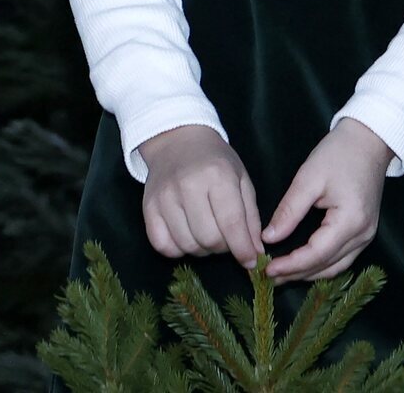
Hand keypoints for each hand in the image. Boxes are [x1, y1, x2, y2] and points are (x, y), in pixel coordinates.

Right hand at [139, 124, 262, 269]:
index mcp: (218, 175)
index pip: (231, 223)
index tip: (250, 262)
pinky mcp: (148, 208)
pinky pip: (164, 246)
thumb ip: (250, 216)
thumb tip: (255, 253)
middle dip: (223, 248)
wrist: (177, 140)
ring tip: (207, 233)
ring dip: (202, 250)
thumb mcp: (241, 179)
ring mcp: (165, 197)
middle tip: (226, 238)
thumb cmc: (215, 160)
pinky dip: (179, 250)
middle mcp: (189, 186)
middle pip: (209, 239)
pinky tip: (187, 235)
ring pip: (187, 246)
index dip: (243, 249)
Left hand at [263, 119, 393, 283]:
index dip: (290, 265)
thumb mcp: (309, 177)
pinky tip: (304, 263)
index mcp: (350, 221)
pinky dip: (322, 264)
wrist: (369, 139)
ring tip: (282, 273)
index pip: (316, 254)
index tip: (267, 269)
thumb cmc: (339, 153)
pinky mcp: (365, 231)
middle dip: (296, 274)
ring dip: (309, 273)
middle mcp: (362, 235)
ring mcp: (367, 235)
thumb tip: (269, 237)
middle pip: (326, 266)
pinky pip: (342, 258)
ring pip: (335, 267)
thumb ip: (289, 210)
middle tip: (268, 276)